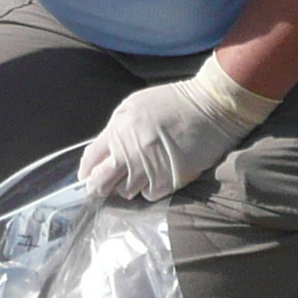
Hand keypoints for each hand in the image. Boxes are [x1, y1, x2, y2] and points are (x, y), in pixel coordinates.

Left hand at [78, 54, 279, 201]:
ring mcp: (149, 170)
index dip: (86, 171)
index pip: (90, 160)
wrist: (211, 107)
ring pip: (125, 192)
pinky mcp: (169, 181)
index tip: (87, 176)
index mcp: (119, 131)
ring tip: (134, 176)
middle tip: (101, 187)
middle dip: (97, 186)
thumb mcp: (134, 105)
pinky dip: (148, 189)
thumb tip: (102, 154)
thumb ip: (115, 129)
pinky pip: (148, 195)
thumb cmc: (171, 102)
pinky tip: (154, 177)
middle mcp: (130, 154)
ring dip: (125, 187)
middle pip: (101, 183)